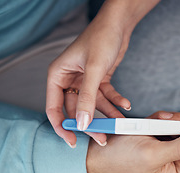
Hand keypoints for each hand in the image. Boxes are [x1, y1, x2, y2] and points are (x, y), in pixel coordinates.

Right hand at [46, 3, 131, 146]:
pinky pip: (105, 96)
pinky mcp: (98, 80)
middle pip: (76, 110)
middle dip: (90, 124)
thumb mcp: (94, 69)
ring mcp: (84, 81)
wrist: (118, 25)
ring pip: (93, 105)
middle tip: (102, 138)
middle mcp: (69, 79)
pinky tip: (125, 105)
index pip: (54, 108)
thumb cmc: (101, 38)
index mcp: (58, 76)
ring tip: (120, 124)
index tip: (72, 141)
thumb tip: (82, 123)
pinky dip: (115, 102)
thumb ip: (87, 97)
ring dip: (107, 115)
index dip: (62, 127)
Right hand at [86, 111, 179, 172]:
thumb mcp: (154, 153)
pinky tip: (151, 121)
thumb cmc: (123, 157)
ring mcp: (169, 148)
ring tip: (156, 121)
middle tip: (169, 120)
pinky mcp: (161, 137)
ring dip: (172, 120)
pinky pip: (172, 123)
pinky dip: (163, 119)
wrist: (100, 149)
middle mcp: (177, 162)